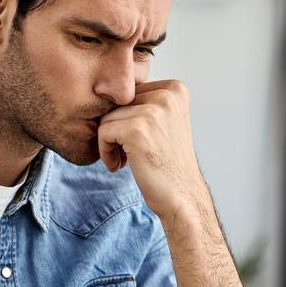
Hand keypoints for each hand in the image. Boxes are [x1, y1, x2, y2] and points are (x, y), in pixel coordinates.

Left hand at [97, 80, 206, 218]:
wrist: (182, 197)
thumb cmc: (167, 164)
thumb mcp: (164, 123)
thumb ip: (143, 103)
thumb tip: (104, 91)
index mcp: (175, 89)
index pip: (129, 93)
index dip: (126, 118)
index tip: (136, 140)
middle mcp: (167, 95)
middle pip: (117, 103)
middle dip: (116, 129)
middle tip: (127, 153)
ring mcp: (153, 112)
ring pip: (107, 118)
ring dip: (109, 142)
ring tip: (125, 160)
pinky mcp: (137, 130)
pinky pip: (103, 132)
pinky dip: (106, 152)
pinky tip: (120, 165)